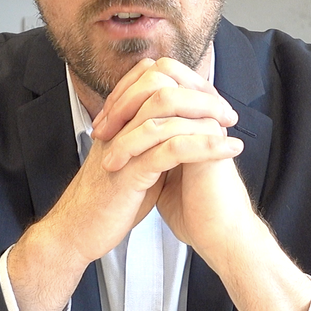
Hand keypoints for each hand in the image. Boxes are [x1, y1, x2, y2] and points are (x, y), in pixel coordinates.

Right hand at [7, 59, 240, 310]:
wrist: (78, 232)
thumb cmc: (110, 201)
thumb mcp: (135, 163)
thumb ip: (154, 143)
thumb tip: (184, 130)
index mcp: (120, 121)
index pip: (152, 79)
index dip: (187, 84)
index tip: (215, 102)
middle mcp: (119, 126)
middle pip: (162, 87)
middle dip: (202, 96)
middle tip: (229, 113)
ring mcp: (123, 146)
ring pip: (167, 113)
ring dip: (206, 116)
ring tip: (231, 127)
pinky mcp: (129, 172)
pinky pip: (171, 149)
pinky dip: (205, 146)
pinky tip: (227, 150)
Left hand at [106, 62, 310, 310]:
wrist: (216, 235)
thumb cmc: (190, 206)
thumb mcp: (159, 167)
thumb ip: (147, 143)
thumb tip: (121, 131)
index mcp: (191, 112)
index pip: (156, 76)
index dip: (124, 91)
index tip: (101, 120)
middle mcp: (201, 111)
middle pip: (161, 73)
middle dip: (123, 97)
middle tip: (100, 128)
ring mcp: (207, 123)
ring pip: (162, 98)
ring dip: (125, 119)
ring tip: (103, 145)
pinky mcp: (209, 143)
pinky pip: (168, 128)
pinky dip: (135, 143)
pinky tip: (116, 163)